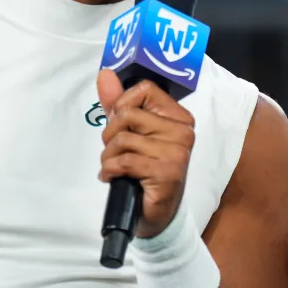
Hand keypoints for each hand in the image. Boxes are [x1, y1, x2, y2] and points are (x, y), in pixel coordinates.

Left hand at [96, 69, 196, 238]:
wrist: (157, 214)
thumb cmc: (144, 170)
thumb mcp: (130, 133)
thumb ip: (118, 103)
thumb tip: (105, 73)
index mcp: (179, 117)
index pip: (144, 89)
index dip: (121, 104)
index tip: (119, 124)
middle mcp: (183, 132)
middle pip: (128, 113)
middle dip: (110, 134)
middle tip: (114, 151)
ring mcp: (177, 152)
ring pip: (123, 138)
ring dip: (108, 156)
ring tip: (114, 167)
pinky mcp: (166, 172)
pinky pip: (124, 160)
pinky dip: (109, 170)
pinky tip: (113, 178)